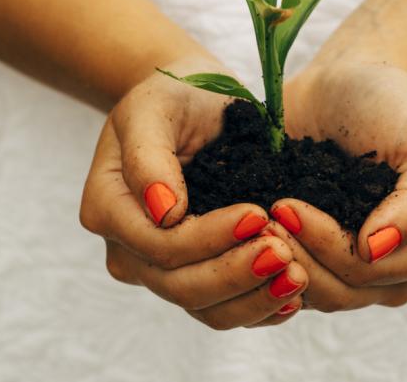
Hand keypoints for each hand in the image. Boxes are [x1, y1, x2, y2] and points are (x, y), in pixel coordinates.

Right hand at [79, 55, 308, 328]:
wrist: (191, 101)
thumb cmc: (171, 97)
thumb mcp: (153, 108)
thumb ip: (150, 156)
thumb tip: (164, 212)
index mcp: (108, 209)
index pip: (160, 245)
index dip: (210, 238)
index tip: (259, 214)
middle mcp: (128, 249)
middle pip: (181, 286)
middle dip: (237, 274)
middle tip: (288, 255)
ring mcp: (160, 269)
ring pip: (205, 308)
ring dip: (254, 299)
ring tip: (298, 276)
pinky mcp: (195, 274)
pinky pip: (225, 309)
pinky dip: (259, 308)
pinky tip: (293, 297)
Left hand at [270, 59, 406, 312]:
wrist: (351, 79)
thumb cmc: (396, 106)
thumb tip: (375, 252)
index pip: (370, 274)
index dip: (327, 246)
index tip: (286, 205)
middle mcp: (392, 269)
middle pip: (339, 292)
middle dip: (297, 254)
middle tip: (262, 211)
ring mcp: (349, 266)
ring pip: (310, 294)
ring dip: (275, 262)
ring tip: (252, 219)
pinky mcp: (312, 254)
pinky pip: (285, 282)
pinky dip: (263, 263)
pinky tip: (244, 231)